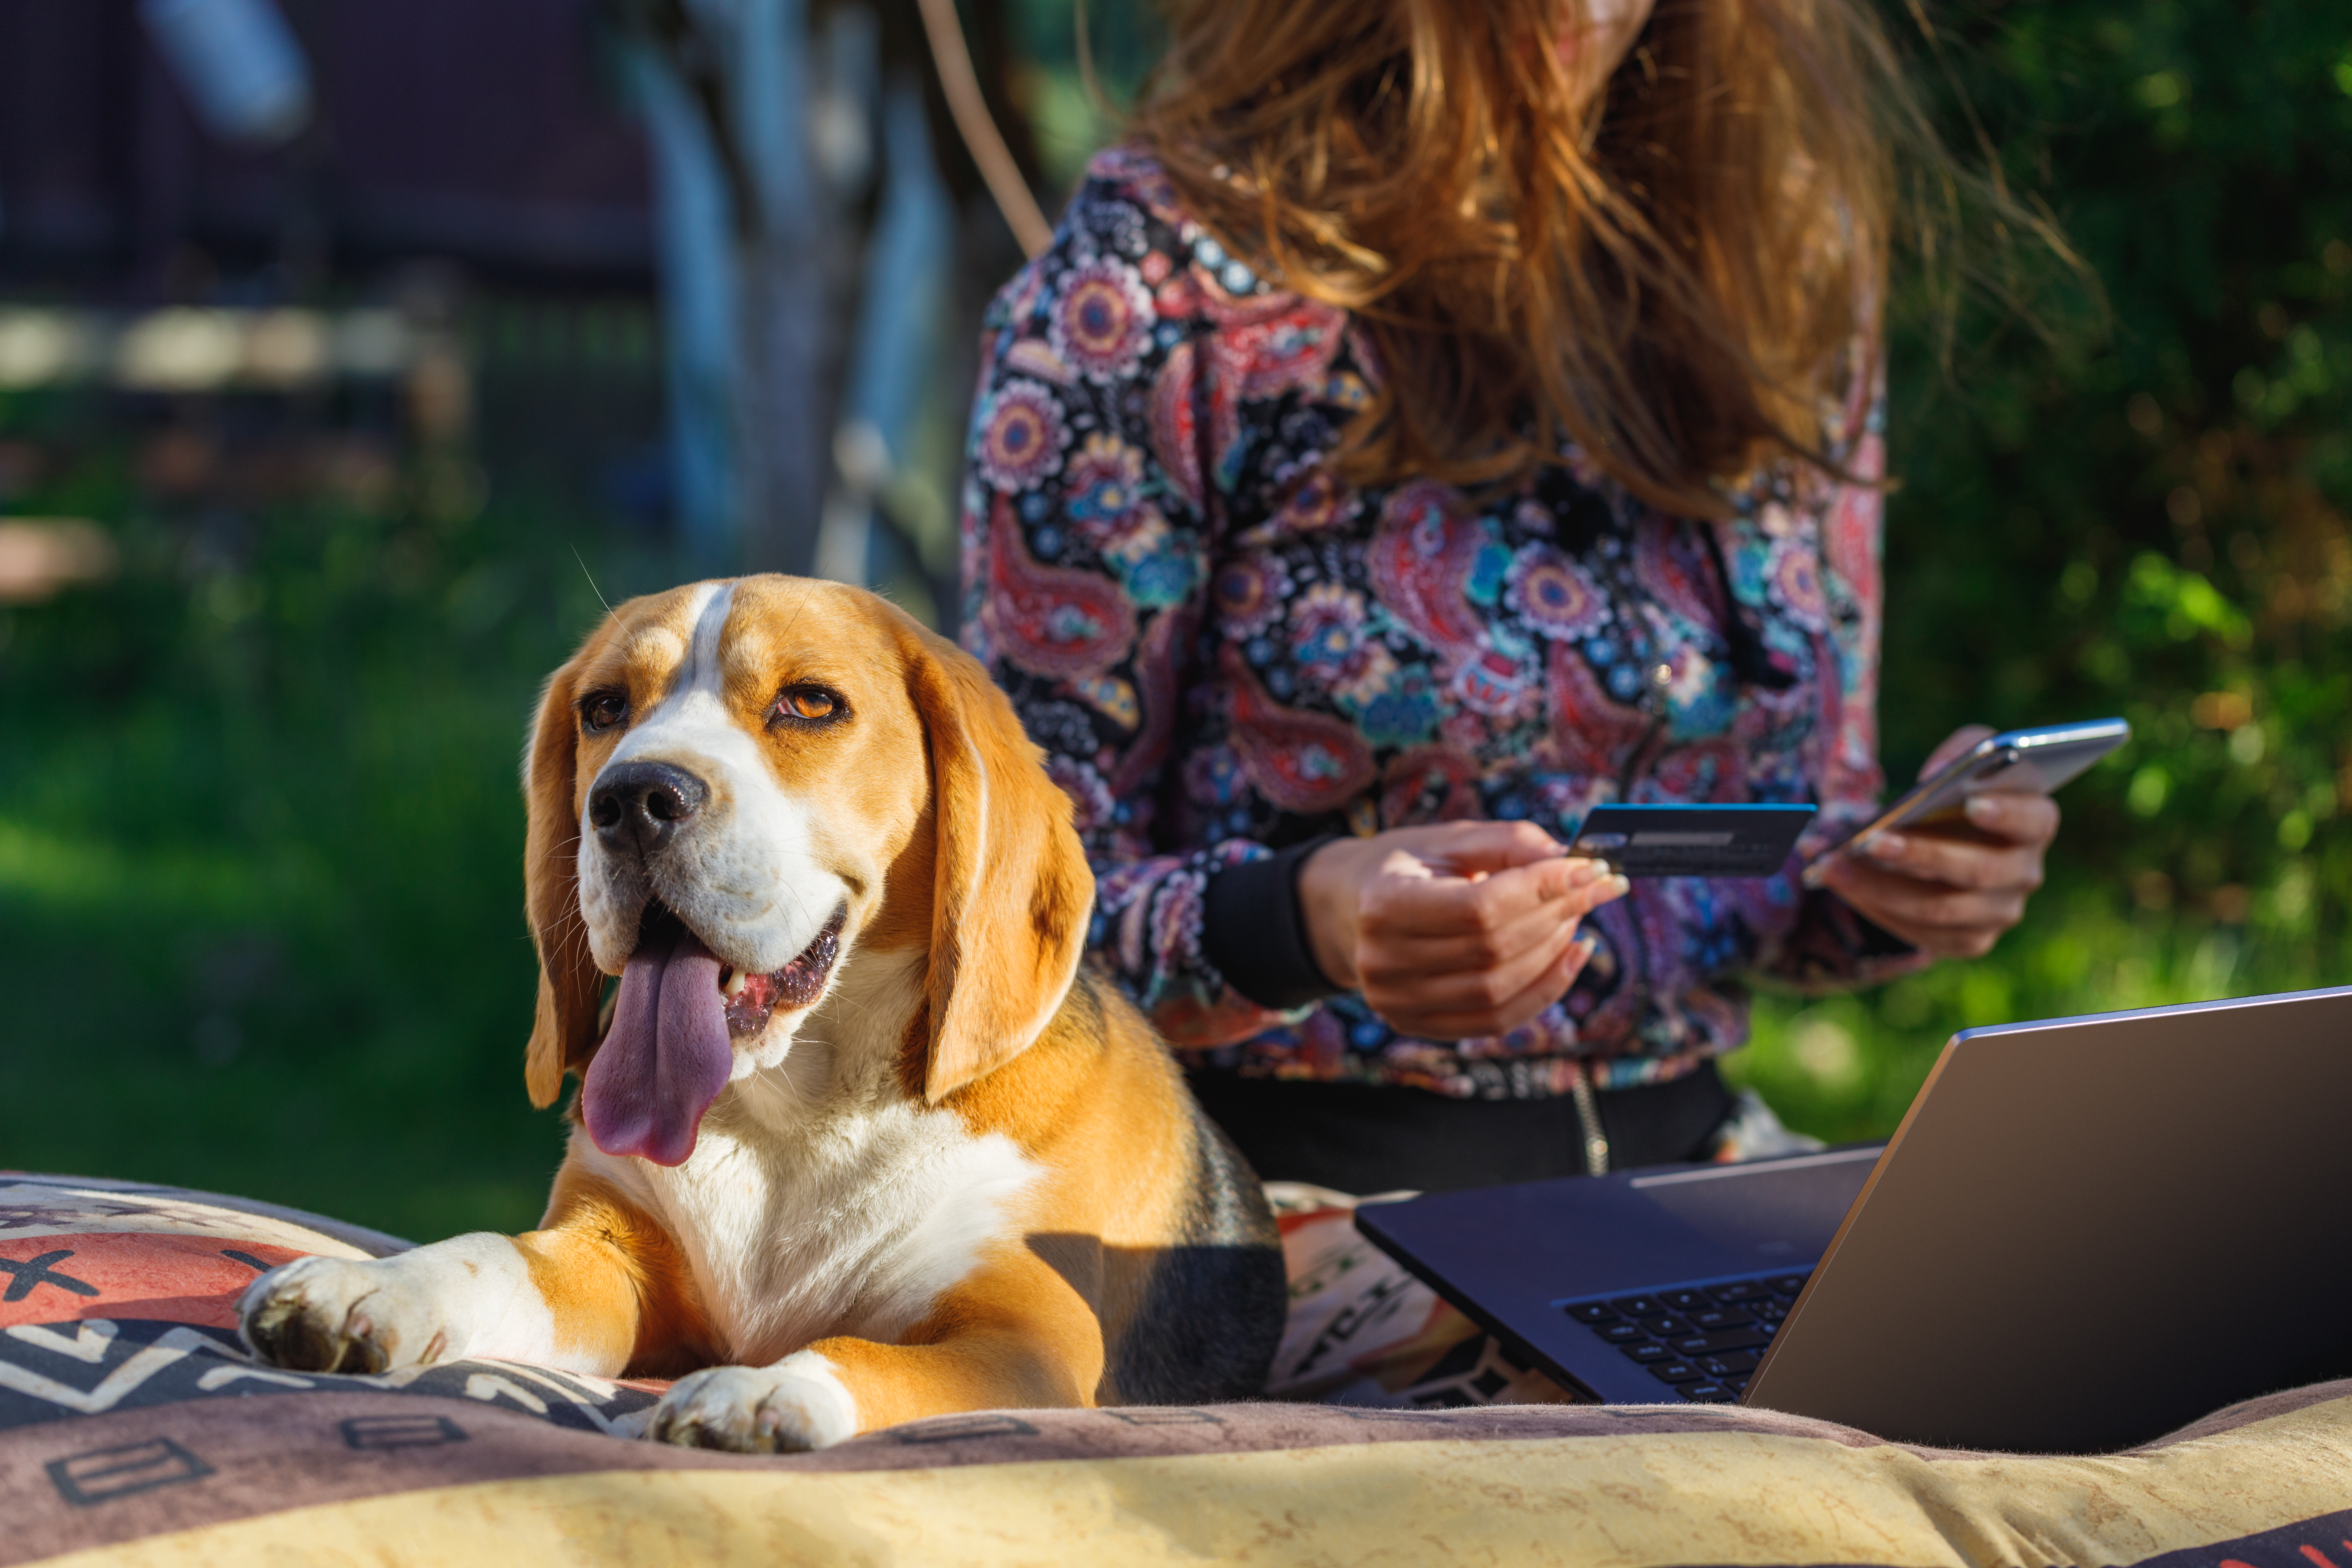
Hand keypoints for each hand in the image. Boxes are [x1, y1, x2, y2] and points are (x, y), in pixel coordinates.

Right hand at [1297, 821, 1628, 1040]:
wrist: (1352, 910)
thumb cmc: (1410, 867)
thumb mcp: (1452, 839)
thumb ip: (1511, 843)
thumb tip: (1576, 862)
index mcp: (1383, 904)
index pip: (1478, 908)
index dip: (1541, 890)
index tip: (1591, 868)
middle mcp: (1383, 963)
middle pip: (1493, 950)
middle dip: (1557, 915)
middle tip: (1596, 887)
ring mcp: (1397, 1003)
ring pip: (1499, 991)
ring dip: (1554, 954)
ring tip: (1577, 916)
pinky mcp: (1418, 1025)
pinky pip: (1495, 1021)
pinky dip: (1543, 991)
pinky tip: (1569, 956)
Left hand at [1818, 725, 2059, 958]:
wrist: (1951, 839)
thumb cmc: (1961, 791)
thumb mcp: (1967, 759)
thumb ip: (1964, 751)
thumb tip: (1935, 774)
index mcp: (2036, 823)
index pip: (2035, 819)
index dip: (2008, 813)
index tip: (1973, 803)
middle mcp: (2026, 872)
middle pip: (1979, 870)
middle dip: (1923, 855)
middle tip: (1873, 841)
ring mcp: (2000, 911)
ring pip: (1941, 908)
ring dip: (1882, 888)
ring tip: (1835, 866)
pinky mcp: (1971, 939)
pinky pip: (1923, 933)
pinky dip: (1879, 909)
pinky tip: (1845, 886)